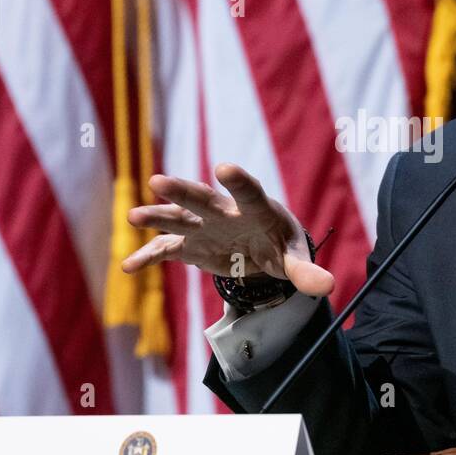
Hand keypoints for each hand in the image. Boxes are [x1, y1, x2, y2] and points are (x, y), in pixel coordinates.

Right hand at [120, 164, 335, 296]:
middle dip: (182, 191)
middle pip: (203, 200)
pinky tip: (128, 267)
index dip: (239, 182)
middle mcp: (225, 212)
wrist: (264, 248)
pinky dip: (148, 257)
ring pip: (178, 218)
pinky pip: (166, 249)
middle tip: (158, 181)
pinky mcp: (191, 245)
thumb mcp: (295, 257)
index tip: (226, 168)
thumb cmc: (282, 245)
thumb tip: (327, 286)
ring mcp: (205, 227)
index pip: (249, 193)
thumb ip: (305, 271)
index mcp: (257, 209)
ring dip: (157, 216)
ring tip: (133, 216)